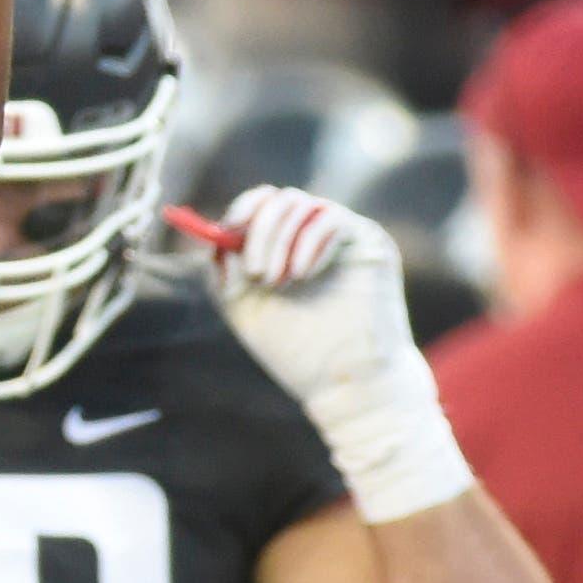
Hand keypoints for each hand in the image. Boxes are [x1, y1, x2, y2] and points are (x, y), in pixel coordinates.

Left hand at [204, 187, 472, 524]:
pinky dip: (309, 241)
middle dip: (261, 230)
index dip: (243, 210)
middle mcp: (309, 238)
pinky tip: (303, 274)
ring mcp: (339, 238)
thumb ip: (226, 272)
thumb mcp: (245, 308)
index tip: (229, 230)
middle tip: (257, 270)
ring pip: (302, 204)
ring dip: (280, 238)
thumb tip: (215, 236)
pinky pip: (331, 218)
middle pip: (279, 199)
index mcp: (280, 249)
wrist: (346, 382)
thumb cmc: (296, 351)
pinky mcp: (367, 241)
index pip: (260, 206)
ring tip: (280, 282)